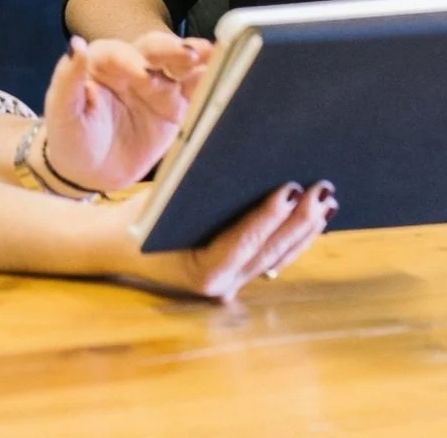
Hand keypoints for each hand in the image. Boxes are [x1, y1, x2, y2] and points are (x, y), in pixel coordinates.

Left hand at [38, 32, 211, 193]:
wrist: (90, 173)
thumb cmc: (71, 139)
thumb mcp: (62, 113)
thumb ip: (68, 80)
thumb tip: (76, 45)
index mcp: (102, 63)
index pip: (118, 53)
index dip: (130, 61)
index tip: (141, 74)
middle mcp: (133, 67)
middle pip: (155, 50)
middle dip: (172, 50)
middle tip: (189, 54)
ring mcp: (158, 85)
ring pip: (179, 64)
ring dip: (197, 59)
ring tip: (215, 55)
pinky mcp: (176, 106)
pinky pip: (195, 90)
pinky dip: (211, 80)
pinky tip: (227, 73)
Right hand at [113, 181, 336, 301]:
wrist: (119, 245)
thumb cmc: (138, 218)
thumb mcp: (162, 202)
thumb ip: (198, 190)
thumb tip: (242, 159)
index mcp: (199, 272)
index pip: (241, 243)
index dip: (268, 217)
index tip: (291, 190)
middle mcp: (220, 286)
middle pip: (268, 252)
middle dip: (299, 220)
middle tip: (322, 190)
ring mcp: (232, 283)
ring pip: (278, 257)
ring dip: (305, 229)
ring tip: (327, 200)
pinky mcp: (240, 274)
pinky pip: (274, 257)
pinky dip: (295, 237)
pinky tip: (315, 218)